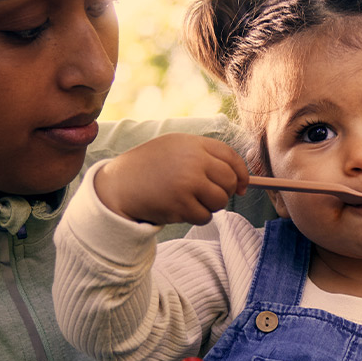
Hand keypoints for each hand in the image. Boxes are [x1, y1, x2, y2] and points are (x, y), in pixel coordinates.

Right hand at [94, 133, 249, 225]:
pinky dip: (197, 217)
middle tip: (210, 196)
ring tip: (192, 201)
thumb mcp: (175, 147)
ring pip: (219, 201)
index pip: (230, 156)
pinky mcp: (180, 204)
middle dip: (225, 192)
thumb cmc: (150, 167)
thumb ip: (204, 156)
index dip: (241, 173)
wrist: (119, 184)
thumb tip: (238, 180)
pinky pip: (205, 217)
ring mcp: (187, 183)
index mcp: (193, 144)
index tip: (242, 185)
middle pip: (229, 181)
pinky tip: (181, 209)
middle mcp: (193, 161)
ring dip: (210, 206)